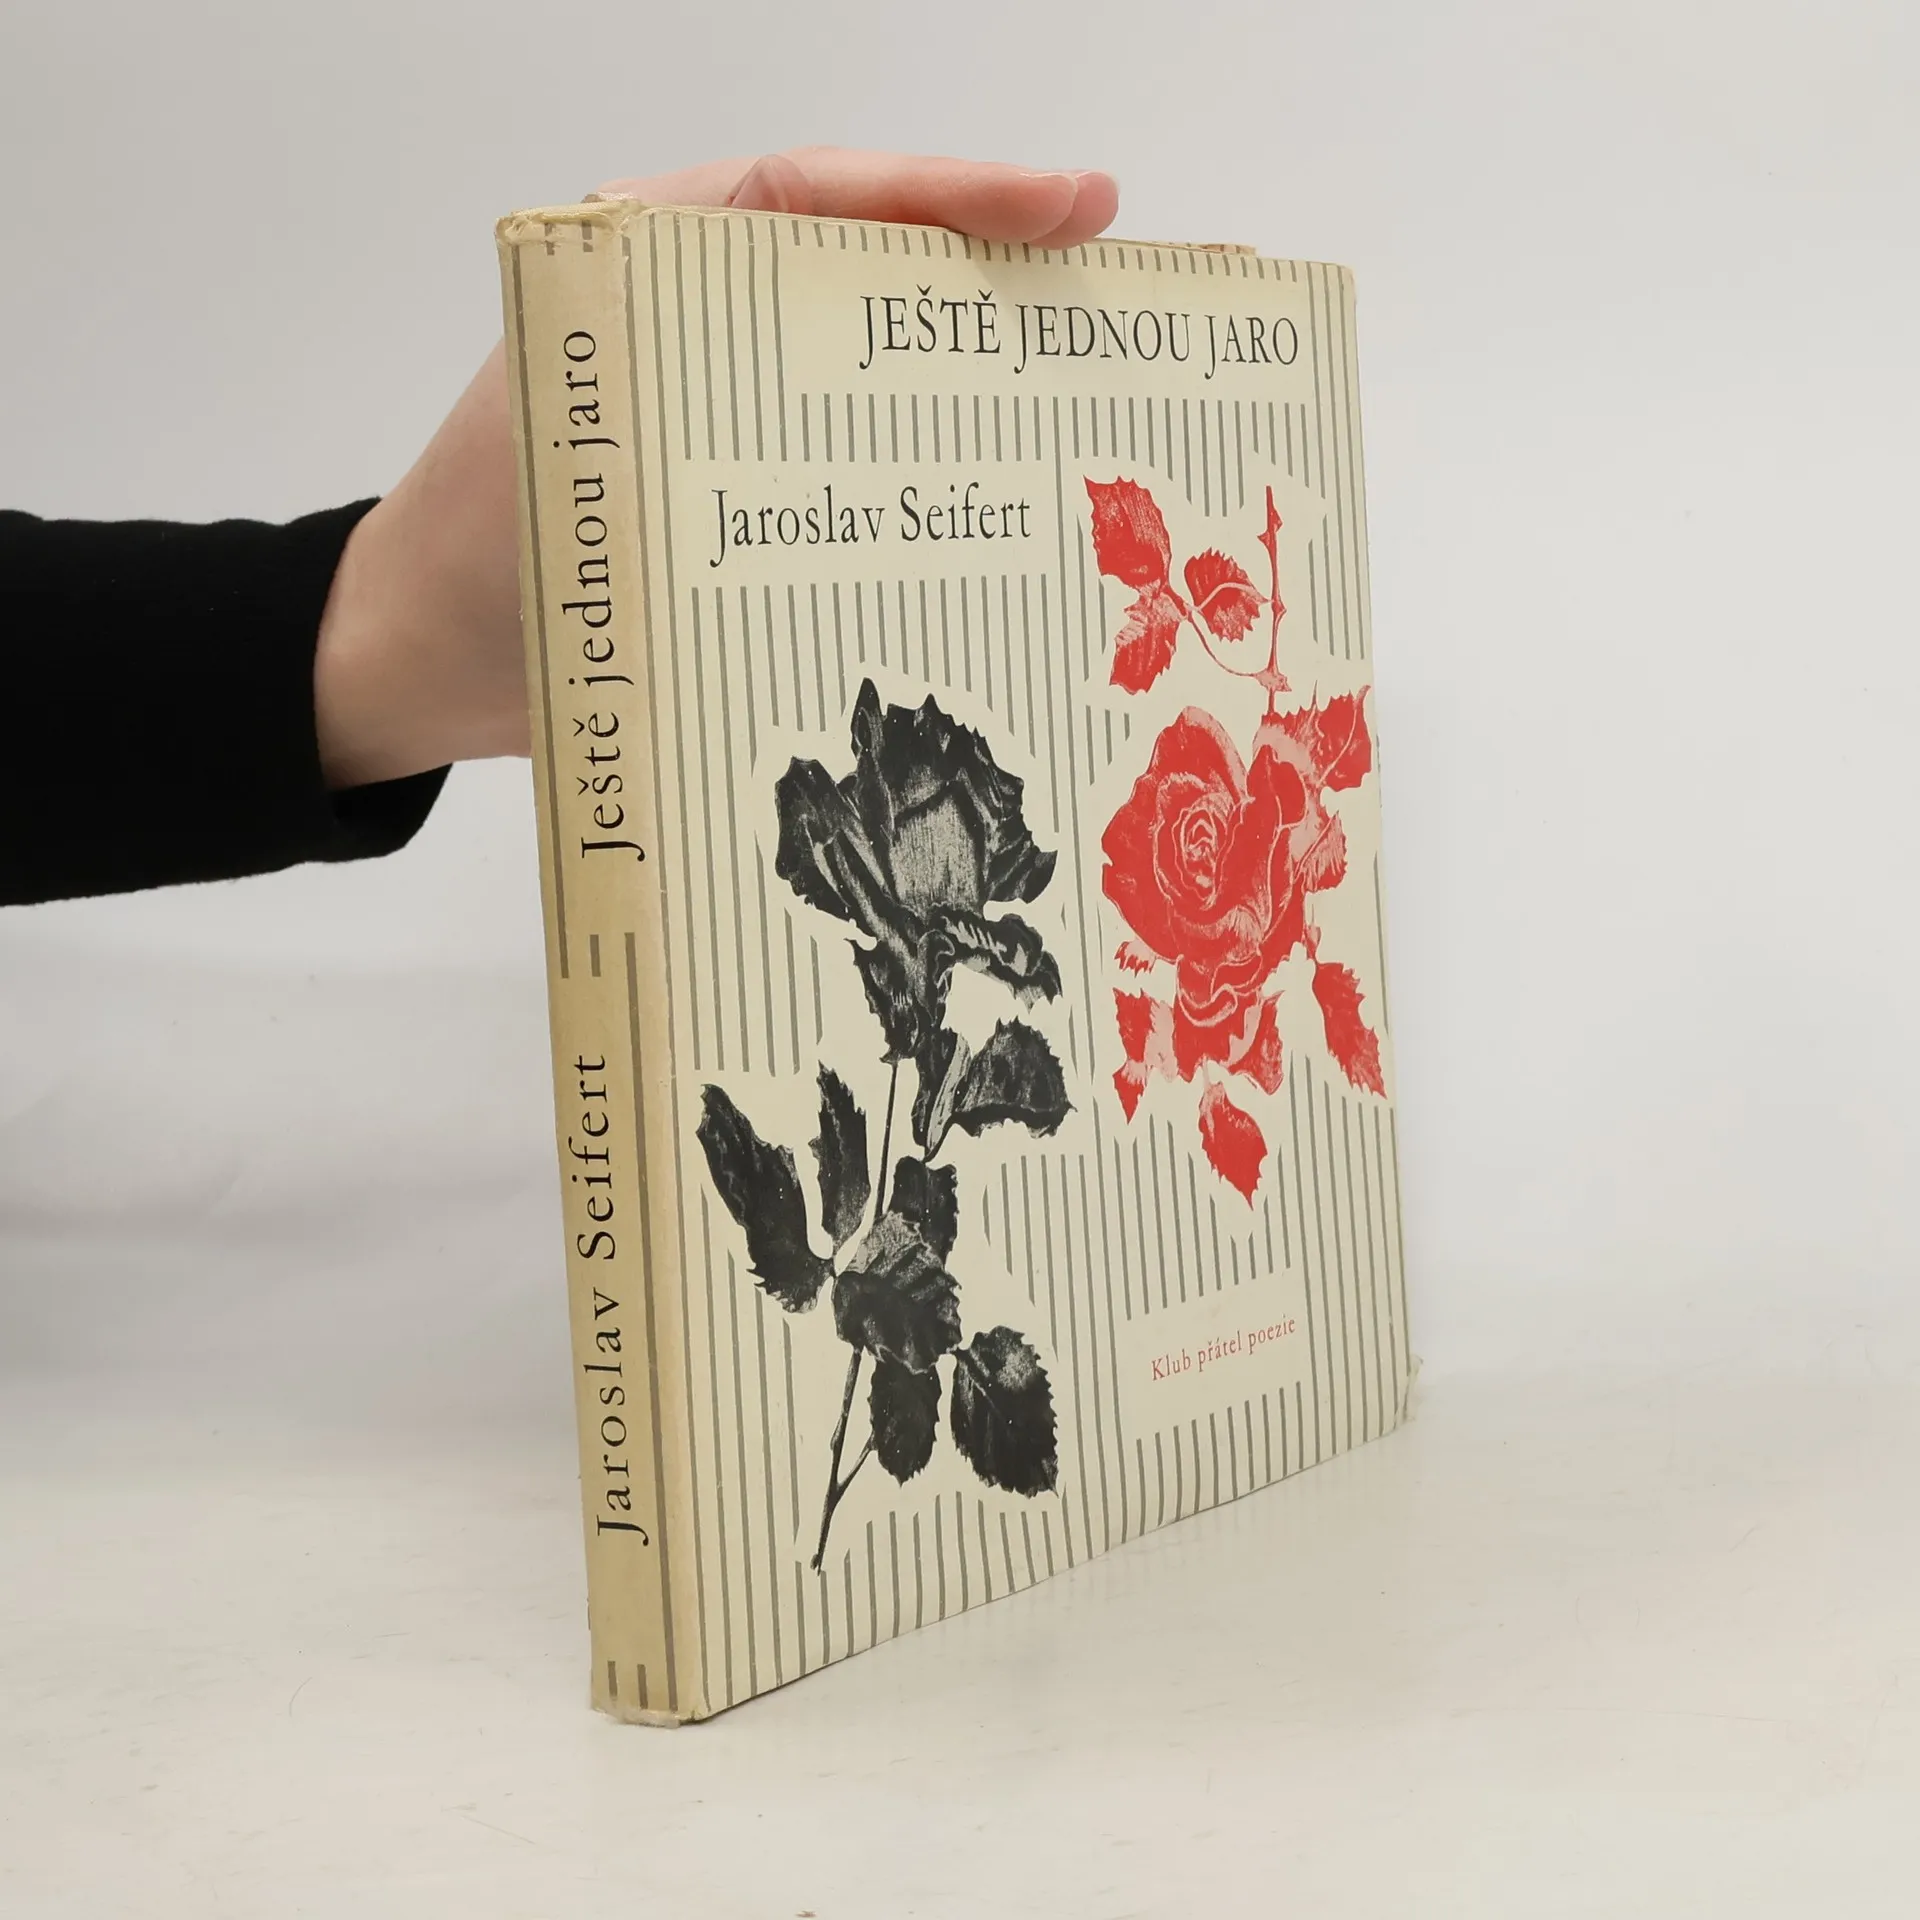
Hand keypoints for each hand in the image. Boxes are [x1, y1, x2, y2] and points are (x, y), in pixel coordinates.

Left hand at [313, 150, 1119, 788]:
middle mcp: (699, 322)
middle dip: (994, 266)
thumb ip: (680, 413)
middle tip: (1117, 284)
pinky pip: (854, 459)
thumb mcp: (570, 457)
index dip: (947, 190)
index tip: (1067, 205)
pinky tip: (1000, 500)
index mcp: (647, 265)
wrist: (415, 662)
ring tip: (1090, 382)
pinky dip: (927, 469)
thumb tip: (839, 446)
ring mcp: (728, 408)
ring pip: (874, 364)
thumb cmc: (470, 555)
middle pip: (866, 267)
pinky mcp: (745, 491)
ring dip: (975, 371)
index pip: (811, 195)